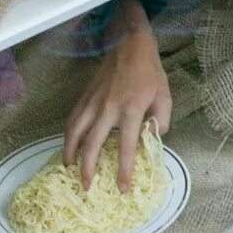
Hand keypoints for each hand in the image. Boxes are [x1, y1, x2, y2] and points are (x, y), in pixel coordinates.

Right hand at [62, 4, 172, 191]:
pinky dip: (67, 136)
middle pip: (93, 145)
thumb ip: (161, 120)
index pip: (126, 147)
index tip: (121, 189)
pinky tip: (69, 146)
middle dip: (88, 169)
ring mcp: (93, 102)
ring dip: (71, 154)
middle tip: (86, 187)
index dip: (123, 170)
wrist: (130, 43)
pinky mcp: (84, 97)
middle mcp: (109, 108)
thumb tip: (151, 139)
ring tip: (70, 170)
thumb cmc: (149, 71)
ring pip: (75, 133)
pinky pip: (72, 120)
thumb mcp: (164, 95)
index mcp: (132, 109)